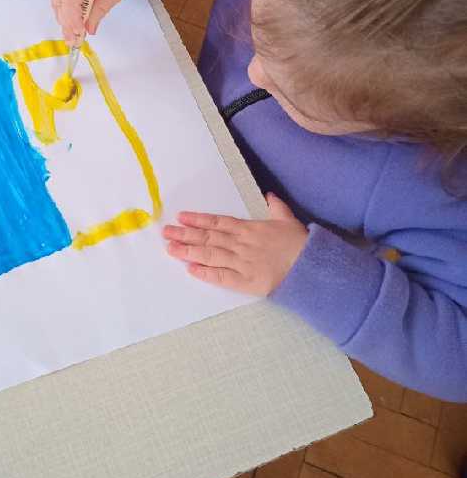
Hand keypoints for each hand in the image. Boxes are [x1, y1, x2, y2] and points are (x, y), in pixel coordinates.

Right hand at [51, 0, 138, 43]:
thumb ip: (101, 9)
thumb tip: (89, 30)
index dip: (73, 18)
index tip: (79, 34)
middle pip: (61, 0)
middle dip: (66, 23)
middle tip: (73, 41)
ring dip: (62, 19)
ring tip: (70, 35)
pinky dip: (61, 9)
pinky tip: (68, 21)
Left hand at [163, 193, 308, 295]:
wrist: (310, 268)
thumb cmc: (300, 245)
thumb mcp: (289, 220)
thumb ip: (277, 207)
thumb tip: (269, 195)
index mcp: (249, 229)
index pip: (217, 222)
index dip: (198, 219)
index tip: (181, 217)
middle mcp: (240, 244)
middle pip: (207, 237)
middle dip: (185, 234)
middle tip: (166, 233)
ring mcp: (240, 263)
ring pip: (209, 255)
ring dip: (188, 251)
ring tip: (170, 249)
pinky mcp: (244, 281)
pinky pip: (221, 277)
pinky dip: (205, 273)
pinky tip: (190, 269)